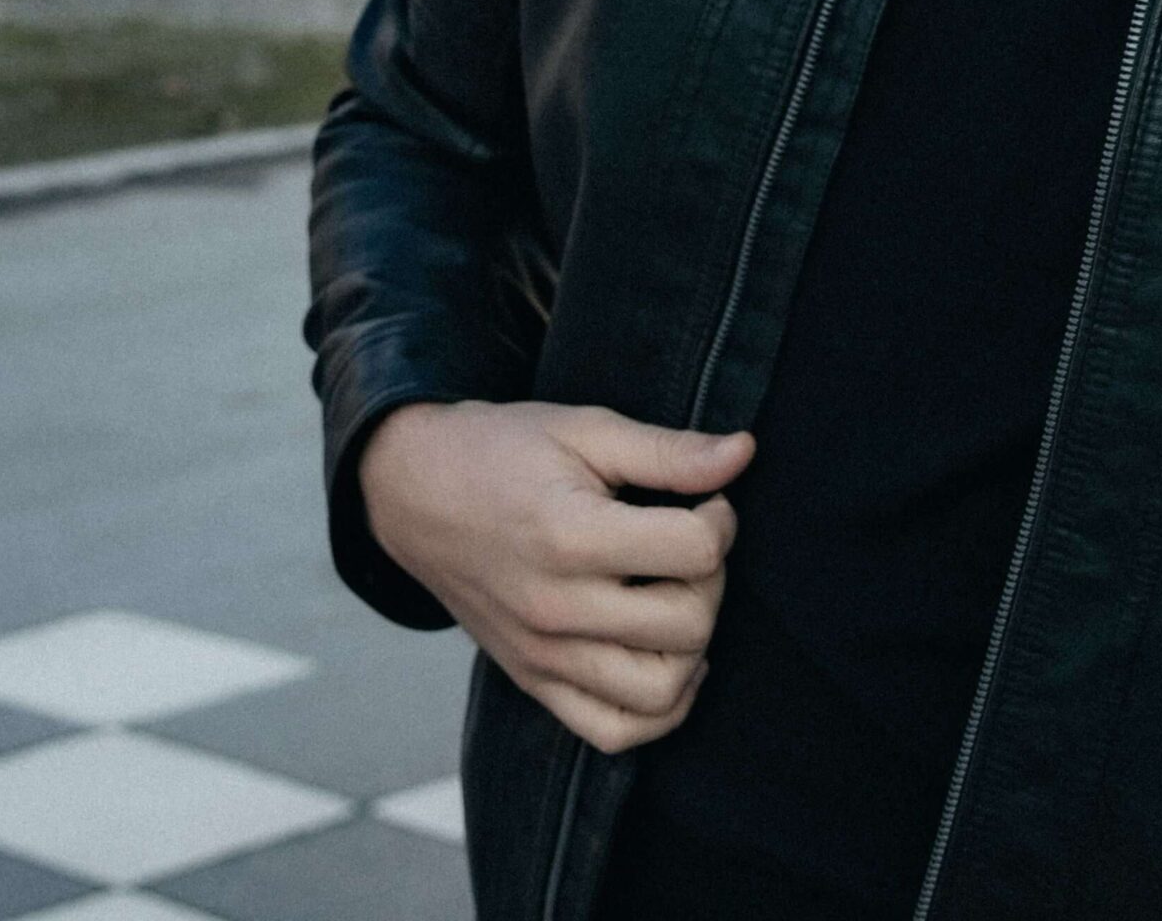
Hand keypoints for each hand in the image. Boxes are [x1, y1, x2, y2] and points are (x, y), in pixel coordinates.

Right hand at [359, 400, 750, 753]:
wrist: (416, 493)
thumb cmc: (504, 451)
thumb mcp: (585, 429)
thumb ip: (667, 450)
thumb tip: (745, 452)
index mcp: (570, 536)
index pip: (695, 550)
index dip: (720, 517)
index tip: (705, 499)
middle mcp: (556, 609)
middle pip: (689, 622)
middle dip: (713, 577)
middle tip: (691, 540)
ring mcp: (543, 657)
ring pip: (662, 691)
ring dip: (694, 644)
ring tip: (678, 594)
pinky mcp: (534, 683)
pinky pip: (616, 732)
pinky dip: (660, 707)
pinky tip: (667, 653)